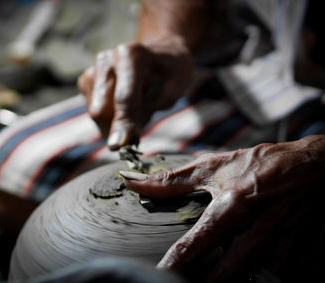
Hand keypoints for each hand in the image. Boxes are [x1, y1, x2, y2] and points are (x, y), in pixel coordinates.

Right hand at [78, 36, 192, 149]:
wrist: (162, 54)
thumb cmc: (171, 72)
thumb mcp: (173, 90)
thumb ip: (148, 110)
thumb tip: (122, 139)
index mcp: (132, 56)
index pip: (123, 98)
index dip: (122, 123)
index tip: (117, 146)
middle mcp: (107, 60)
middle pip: (101, 111)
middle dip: (118, 126)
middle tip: (141, 123)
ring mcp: (93, 69)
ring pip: (95, 115)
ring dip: (116, 121)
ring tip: (137, 106)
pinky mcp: (86, 81)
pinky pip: (95, 113)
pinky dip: (111, 116)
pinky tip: (124, 103)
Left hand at [120, 135, 324, 280]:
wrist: (306, 167)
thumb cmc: (257, 164)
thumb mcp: (212, 168)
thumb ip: (171, 181)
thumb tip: (135, 182)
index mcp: (229, 209)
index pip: (193, 247)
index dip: (172, 266)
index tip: (158, 275)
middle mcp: (252, 232)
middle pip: (220, 275)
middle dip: (200, 279)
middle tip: (186, 275)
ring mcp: (275, 245)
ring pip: (245, 278)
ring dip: (226, 277)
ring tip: (211, 273)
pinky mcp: (292, 252)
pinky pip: (271, 274)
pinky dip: (255, 272)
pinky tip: (244, 265)